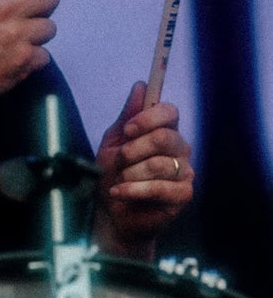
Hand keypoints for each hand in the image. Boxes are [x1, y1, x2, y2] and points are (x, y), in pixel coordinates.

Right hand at [0, 0, 73, 107]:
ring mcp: (19, 36)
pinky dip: (32, 58)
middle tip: (27, 16)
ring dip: (37, 34)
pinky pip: (44, 54)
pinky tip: (11, 59)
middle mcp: (9, 10)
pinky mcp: (25, 60)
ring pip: (50, 28)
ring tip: (13, 42)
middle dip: (43, 6)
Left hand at [93, 81, 193, 256]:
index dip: (148, 118)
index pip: (169, 112)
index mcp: (164, 131)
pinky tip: (120, 192)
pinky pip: (161, 188)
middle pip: (165, 137)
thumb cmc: (114, 175)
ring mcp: (184, 172)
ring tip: (120, 180)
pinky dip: (134, 190)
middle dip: (134, 149)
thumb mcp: (113, 142)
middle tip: (120, 160)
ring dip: (131, 173)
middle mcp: (179, 149)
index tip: (127, 129)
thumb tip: (140, 85)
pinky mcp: (183, 195)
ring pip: (160, 164)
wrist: (112, 212)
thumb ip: (127, 116)